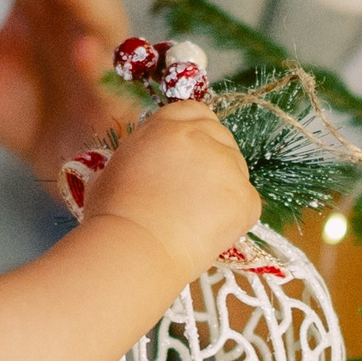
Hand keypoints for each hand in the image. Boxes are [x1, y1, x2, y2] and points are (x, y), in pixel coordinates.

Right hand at [83, 102, 260, 279]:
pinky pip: (247, 202)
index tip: (192, 152)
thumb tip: (153, 164)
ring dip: (223, 187)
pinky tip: (207, 233)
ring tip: (195, 219)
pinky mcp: (245, 197)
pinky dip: (234, 217)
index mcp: (166, 127)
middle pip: (221, 136)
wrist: (135, 248)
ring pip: (237, 169)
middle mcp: (200, 137)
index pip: (195, 111)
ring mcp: (227, 165)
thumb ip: (144, 154)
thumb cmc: (113, 216)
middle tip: (195, 193)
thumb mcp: (118, 167)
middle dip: (212, 160)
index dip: (195, 131)